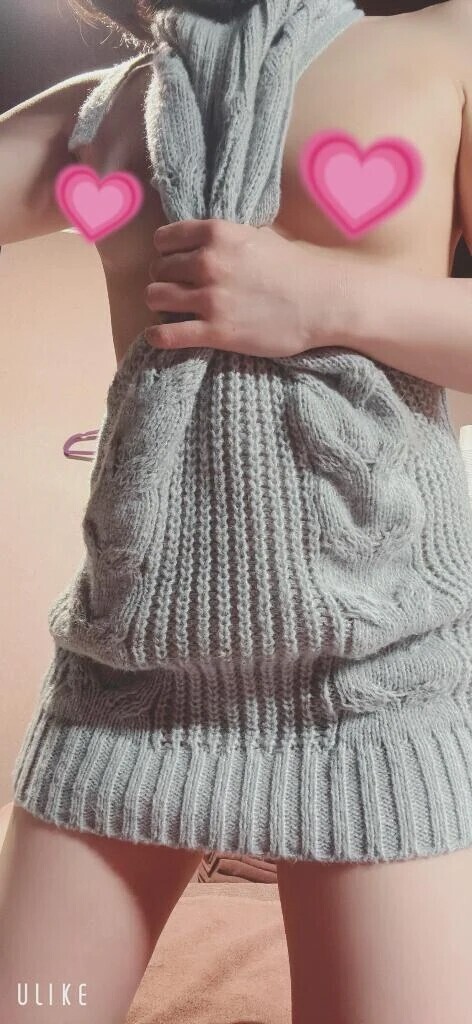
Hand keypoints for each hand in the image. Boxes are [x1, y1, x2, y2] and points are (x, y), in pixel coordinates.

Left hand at [143, 218, 327, 356]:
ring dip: (160, 304)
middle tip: (177, 289)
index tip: (173, 262)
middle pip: (158, 269)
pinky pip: (166, 334)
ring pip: (155, 298)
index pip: (164, 239)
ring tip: (172, 310)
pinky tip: (158, 335)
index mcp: (217, 234)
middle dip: (165, 279)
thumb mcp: (259, 237)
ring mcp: (210, 298)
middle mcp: (208, 263)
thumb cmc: (297, 269)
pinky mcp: (215, 332)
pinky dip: (157, 335)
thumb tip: (208, 242)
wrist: (324, 302)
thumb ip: (227, 239)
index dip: (166, 252)